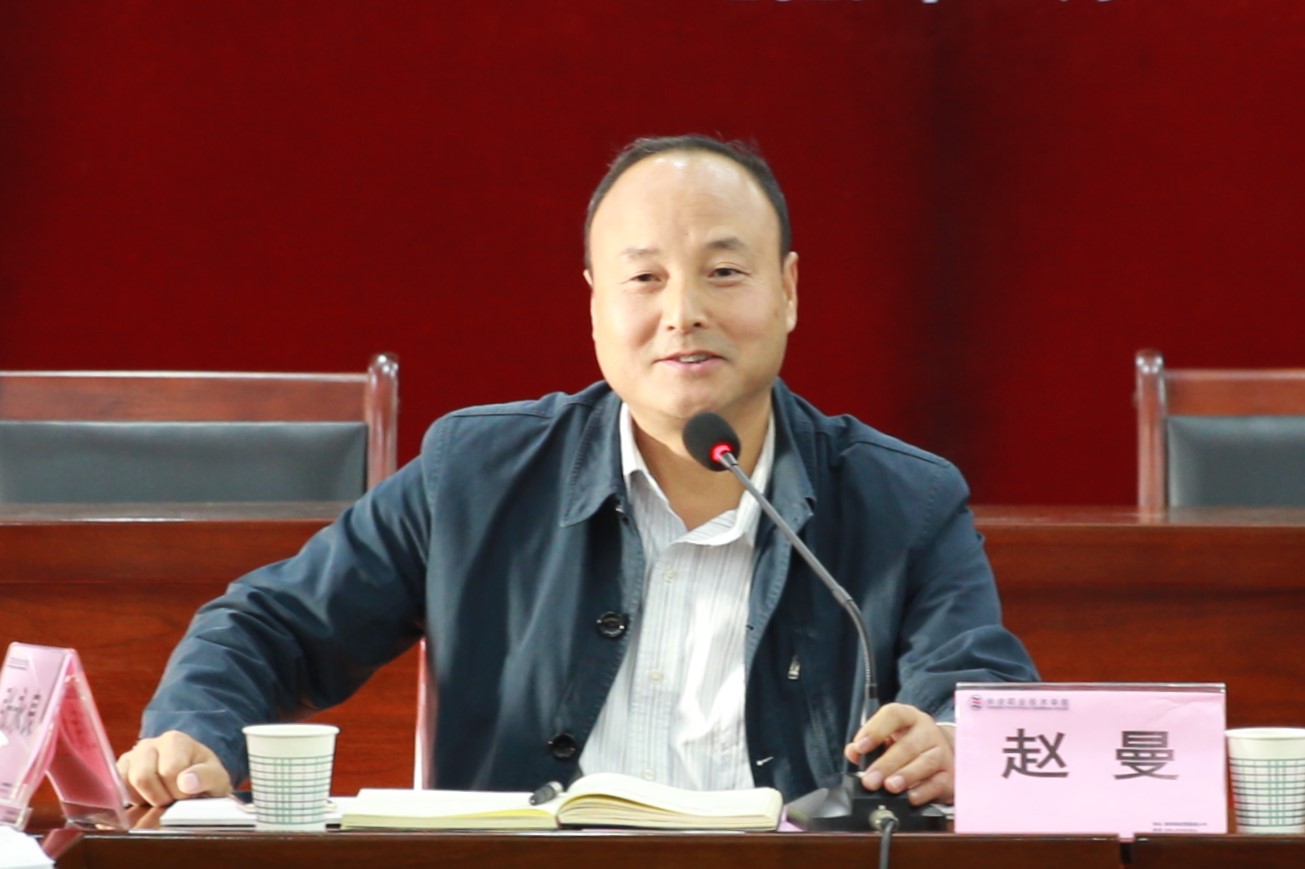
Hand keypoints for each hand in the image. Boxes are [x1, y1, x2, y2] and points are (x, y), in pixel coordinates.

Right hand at [116, 730, 232, 806]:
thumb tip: (186, 782)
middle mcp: (149, 744)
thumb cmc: (203, 778)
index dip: (179, 790)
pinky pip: (116, 790)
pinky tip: (147, 800)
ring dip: (145, 800)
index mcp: (174, 740)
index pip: (169, 770)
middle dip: (161, 797)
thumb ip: (207, 777)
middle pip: (143, 777)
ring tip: (162, 798)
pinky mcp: (119, 772)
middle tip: (173, 800)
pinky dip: (131, 801)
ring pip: (127, 784)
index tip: (188, 794)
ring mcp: (131, 758)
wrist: (191, 781)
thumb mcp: (217, 778)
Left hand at [843, 702, 954, 805]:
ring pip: (925, 762)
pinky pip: (938, 783)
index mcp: (908, 717)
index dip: (875, 730)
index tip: (860, 747)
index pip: (893, 715)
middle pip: (908, 745)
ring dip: (906, 776)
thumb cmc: (908, 744)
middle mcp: (927, 731)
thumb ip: (868, 744)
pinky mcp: (949, 775)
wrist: (943, 754)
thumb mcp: (888, 738)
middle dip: (886, 764)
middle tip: (870, 780)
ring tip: (890, 787)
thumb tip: (852, 752)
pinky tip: (910, 797)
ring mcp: (941, 752)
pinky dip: (923, 791)